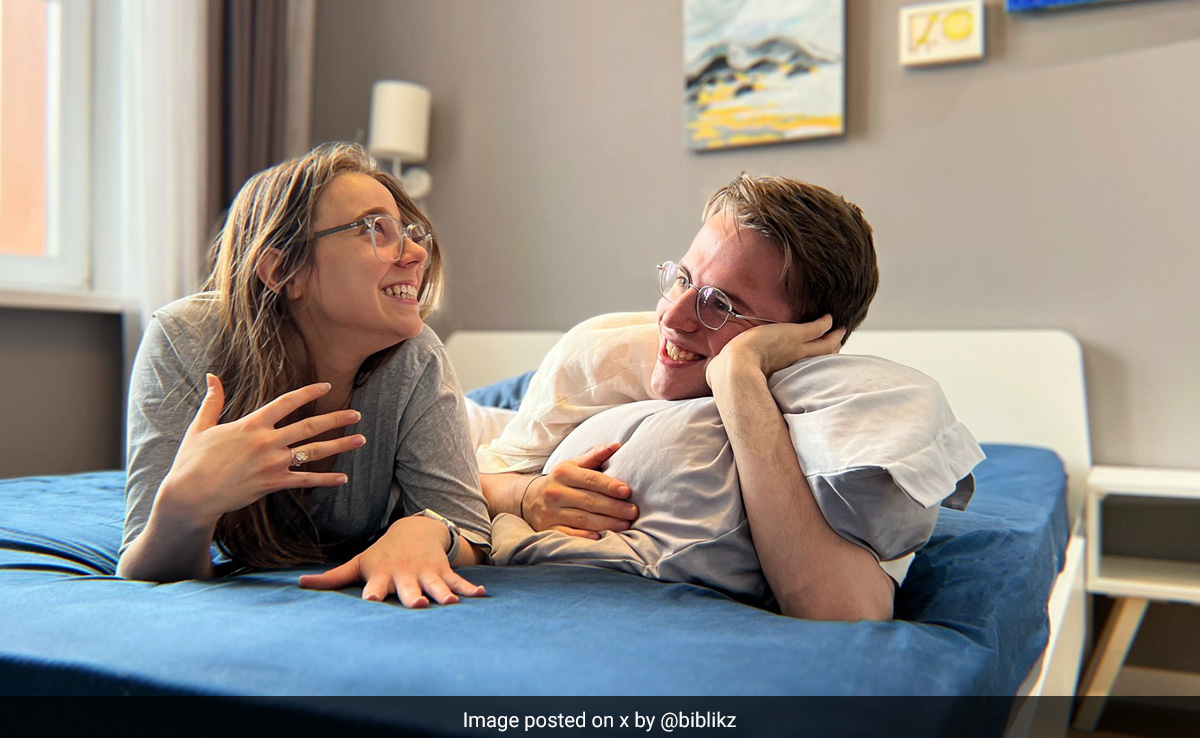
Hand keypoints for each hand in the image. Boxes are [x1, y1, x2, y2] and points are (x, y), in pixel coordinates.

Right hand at [157, 374, 364, 526]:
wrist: (191, 495)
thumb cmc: (193, 461)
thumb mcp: (200, 427)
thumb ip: (212, 401)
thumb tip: (212, 376)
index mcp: (251, 424)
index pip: (286, 402)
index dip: (308, 393)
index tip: (326, 386)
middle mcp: (266, 441)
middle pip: (309, 426)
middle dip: (336, 419)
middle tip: (357, 414)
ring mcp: (272, 463)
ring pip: (313, 452)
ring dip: (340, 445)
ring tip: (361, 439)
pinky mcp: (272, 483)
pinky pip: (305, 480)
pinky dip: (325, 480)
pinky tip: (343, 478)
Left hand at [298, 516, 485, 607]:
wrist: (415, 530)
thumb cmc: (382, 554)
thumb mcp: (359, 563)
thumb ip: (333, 578)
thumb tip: (299, 584)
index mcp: (383, 575)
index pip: (376, 585)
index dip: (373, 592)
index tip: (371, 600)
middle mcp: (405, 574)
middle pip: (408, 586)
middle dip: (413, 594)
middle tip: (416, 603)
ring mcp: (426, 572)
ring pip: (435, 584)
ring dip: (443, 593)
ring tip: (450, 603)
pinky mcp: (443, 571)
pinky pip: (458, 581)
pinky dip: (470, 588)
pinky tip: (482, 595)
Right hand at [523, 443, 637, 538]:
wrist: (528, 498)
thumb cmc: (561, 481)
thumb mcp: (573, 465)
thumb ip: (594, 456)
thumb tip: (616, 446)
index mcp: (563, 473)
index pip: (590, 479)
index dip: (609, 485)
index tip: (627, 491)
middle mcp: (555, 492)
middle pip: (589, 500)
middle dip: (613, 507)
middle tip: (633, 511)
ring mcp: (550, 512)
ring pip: (582, 519)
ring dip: (606, 523)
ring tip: (626, 524)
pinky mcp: (548, 528)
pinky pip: (569, 533)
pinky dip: (584, 536)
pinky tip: (600, 536)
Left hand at [705, 314, 844, 387]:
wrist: (736, 370)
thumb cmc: (725, 377)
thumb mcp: (725, 374)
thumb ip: (719, 372)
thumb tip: (707, 373)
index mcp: (778, 373)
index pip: (797, 369)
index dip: (806, 365)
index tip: (812, 363)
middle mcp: (791, 364)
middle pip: (819, 358)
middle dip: (828, 350)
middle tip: (837, 344)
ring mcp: (797, 349)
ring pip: (824, 344)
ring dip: (833, 337)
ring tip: (842, 332)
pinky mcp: (795, 335)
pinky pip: (817, 328)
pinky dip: (824, 323)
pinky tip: (830, 317)